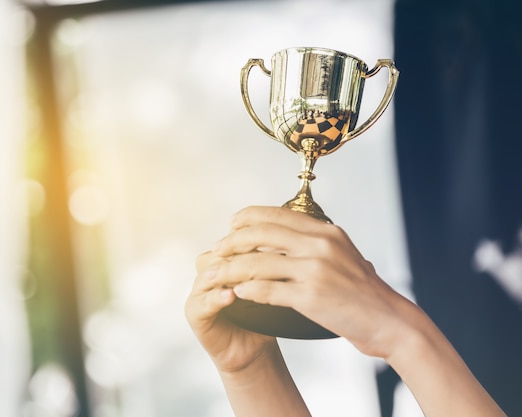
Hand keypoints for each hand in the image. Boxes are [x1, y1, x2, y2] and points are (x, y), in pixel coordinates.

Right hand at [184, 249, 276, 373]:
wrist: (254, 350)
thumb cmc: (264, 315)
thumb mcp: (272, 286)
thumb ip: (272, 265)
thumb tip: (288, 244)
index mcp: (226, 258)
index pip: (235, 239)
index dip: (253, 239)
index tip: (276, 242)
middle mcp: (210, 269)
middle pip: (220, 253)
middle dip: (241, 255)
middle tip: (264, 256)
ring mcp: (199, 290)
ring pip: (209, 273)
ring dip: (228, 274)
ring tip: (247, 277)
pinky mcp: (193, 311)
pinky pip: (203, 301)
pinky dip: (217, 298)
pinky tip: (230, 296)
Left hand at [210, 206, 415, 358]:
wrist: (390, 320)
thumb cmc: (364, 291)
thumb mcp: (342, 254)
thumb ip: (316, 242)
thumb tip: (285, 235)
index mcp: (325, 231)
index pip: (277, 214)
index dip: (248, 217)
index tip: (231, 224)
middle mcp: (319, 244)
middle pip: (261, 233)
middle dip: (232, 240)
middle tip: (217, 249)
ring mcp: (315, 270)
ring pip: (258, 262)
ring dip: (230, 268)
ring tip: (215, 274)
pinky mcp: (310, 296)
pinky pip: (267, 290)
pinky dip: (247, 291)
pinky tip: (236, 293)